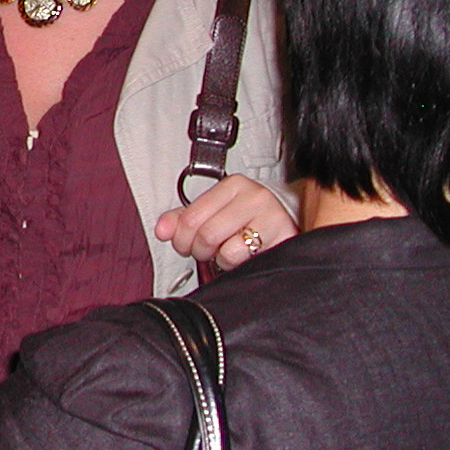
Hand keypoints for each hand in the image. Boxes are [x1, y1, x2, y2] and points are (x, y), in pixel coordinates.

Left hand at [154, 176, 296, 272]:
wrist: (288, 224)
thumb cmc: (248, 220)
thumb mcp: (214, 213)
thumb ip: (183, 219)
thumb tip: (161, 229)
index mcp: (233, 185)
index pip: (190, 217)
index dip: (181, 237)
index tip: (186, 243)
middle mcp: (253, 196)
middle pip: (205, 233)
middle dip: (199, 250)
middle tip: (206, 251)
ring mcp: (270, 215)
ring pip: (223, 247)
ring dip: (219, 258)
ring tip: (226, 251)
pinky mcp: (281, 236)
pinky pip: (242, 257)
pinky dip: (235, 264)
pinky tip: (242, 256)